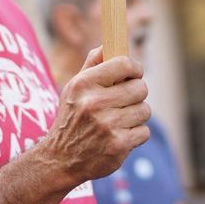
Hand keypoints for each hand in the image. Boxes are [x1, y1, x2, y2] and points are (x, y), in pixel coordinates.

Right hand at [39, 47, 149, 185]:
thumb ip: (92, 64)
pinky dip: (136, 135)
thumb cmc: (71, 118)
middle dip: (136, 94)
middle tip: (126, 100)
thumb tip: (109, 44)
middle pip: (140, 88)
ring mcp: (107, 125)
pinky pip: (144, 131)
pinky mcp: (118, 145)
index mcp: (84, 84)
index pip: (124, 64)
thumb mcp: (74, 88)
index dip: (134, 68)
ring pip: (145, 110)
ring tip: (120, 120)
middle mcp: (94, 103)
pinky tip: (120, 136)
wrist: (59, 160)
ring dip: (136, 116)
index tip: (134, 73)